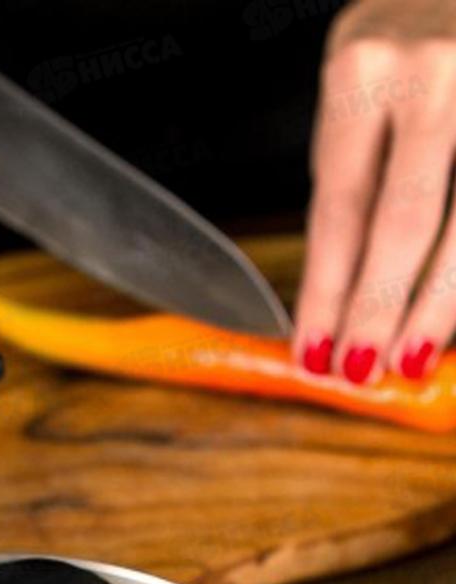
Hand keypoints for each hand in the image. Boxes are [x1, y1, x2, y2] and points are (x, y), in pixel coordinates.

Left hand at [293, 0, 455, 383]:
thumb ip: (354, 172)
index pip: (339, 206)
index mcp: (364, 72)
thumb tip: (339, 285)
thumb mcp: (356, 84)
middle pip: (406, 221)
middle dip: (381, 309)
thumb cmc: (404, 40)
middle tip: (362, 371)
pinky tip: (452, 310)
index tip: (312, 349)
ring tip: (413, 358)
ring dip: (441, 305)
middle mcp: (435, 75)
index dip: (326, 289)